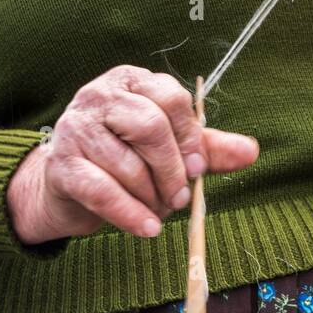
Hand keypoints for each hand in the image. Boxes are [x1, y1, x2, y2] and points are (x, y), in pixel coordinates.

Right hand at [6, 65, 259, 244]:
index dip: (190, 138)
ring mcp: (76, 128)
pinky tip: (148, 229)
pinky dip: (130, 214)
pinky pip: (102, 191)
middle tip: (180, 199)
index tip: (198, 170)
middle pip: (150, 126)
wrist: (66, 190)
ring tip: (157, 212)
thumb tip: (250, 151)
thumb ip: (205, 149)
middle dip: (172, 169)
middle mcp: (100, 96)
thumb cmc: (120, 163)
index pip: (170, 98)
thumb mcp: (166, 151)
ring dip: (151, 197)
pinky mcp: (62, 165)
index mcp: (131, 83)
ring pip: (127, 163)